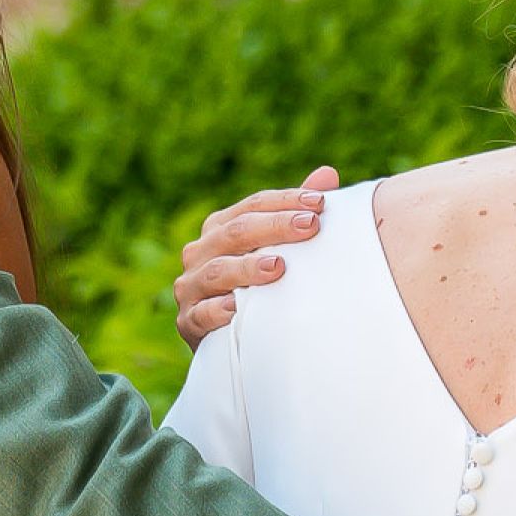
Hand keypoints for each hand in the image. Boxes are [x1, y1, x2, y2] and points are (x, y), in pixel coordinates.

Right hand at [172, 166, 336, 345]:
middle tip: (310, 226)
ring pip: (217, 271)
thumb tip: (328, 174)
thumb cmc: (260, 286)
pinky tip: (240, 307)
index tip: (320, 203)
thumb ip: (296, 213)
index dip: (285, 201)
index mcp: (219, 228)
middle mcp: (200, 253)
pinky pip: (201, 314)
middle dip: (275, 227)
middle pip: (236, 232)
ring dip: (247, 268)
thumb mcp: (277, 248)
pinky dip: (220, 310)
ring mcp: (190, 287)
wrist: (234, 340)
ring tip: (278, 266)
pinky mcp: (187, 321)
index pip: (252, 205)